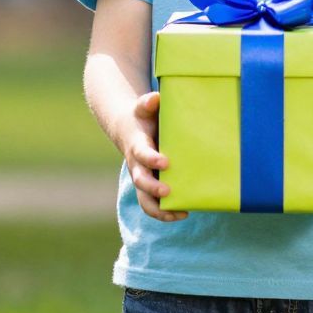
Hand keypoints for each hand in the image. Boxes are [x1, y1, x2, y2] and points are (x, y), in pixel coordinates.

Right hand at [125, 90, 186, 221]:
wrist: (129, 131)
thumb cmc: (143, 118)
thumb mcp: (143, 108)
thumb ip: (148, 103)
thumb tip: (155, 99)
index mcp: (137, 146)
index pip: (142, 154)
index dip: (152, 159)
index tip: (166, 162)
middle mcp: (137, 166)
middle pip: (141, 182)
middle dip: (153, 188)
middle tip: (169, 192)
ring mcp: (142, 179)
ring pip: (145, 200)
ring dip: (160, 210)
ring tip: (181, 213)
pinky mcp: (149, 187)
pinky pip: (153, 205)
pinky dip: (165, 213)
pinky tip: (184, 212)